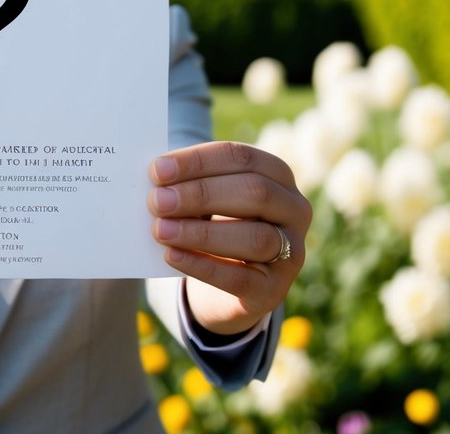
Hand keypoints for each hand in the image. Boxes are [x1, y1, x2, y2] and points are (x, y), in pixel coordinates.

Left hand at [148, 142, 310, 336]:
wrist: (223, 285)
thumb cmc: (212, 224)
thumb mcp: (205, 200)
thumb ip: (186, 186)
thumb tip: (155, 182)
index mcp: (278, 175)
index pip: (242, 158)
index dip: (199, 162)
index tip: (157, 170)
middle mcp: (294, 210)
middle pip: (255, 192)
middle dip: (201, 194)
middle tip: (157, 201)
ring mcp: (291, 252)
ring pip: (256, 237)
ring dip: (201, 232)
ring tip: (160, 229)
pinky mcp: (273, 290)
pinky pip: (240, 277)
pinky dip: (202, 265)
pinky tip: (172, 256)